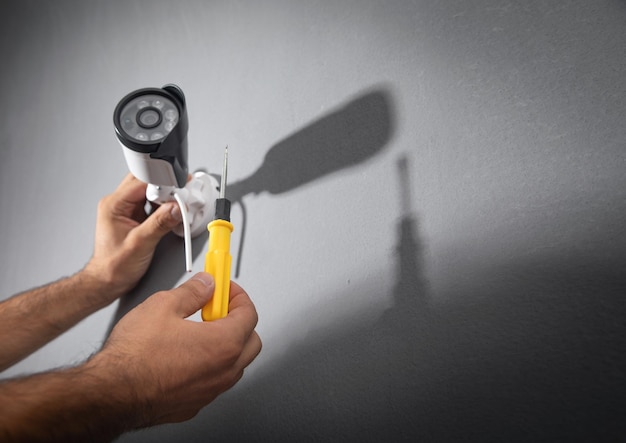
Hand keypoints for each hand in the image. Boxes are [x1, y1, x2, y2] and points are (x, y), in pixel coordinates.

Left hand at [82, 174, 182, 300]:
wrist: (108, 280)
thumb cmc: (114, 266)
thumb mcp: (140, 244)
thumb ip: (159, 224)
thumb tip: (176, 208)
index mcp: (114, 205)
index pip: (141, 181)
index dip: (162, 182)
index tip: (179, 188)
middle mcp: (119, 203)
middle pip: (146, 181)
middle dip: (166, 186)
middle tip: (181, 195)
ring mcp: (127, 209)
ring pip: (151, 190)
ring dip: (166, 196)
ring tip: (178, 205)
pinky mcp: (136, 216)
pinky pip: (153, 202)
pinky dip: (164, 205)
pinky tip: (171, 213)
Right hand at [88, 273, 261, 425]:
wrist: (110, 393)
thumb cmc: (134, 356)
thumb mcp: (163, 305)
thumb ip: (193, 292)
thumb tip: (206, 285)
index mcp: (223, 344)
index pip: (249, 314)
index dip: (238, 296)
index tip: (226, 290)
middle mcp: (223, 371)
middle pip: (251, 341)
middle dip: (238, 321)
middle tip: (217, 309)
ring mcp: (210, 391)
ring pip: (235, 364)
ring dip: (226, 345)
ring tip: (200, 331)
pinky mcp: (195, 404)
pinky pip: (214, 382)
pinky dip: (210, 366)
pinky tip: (188, 355)